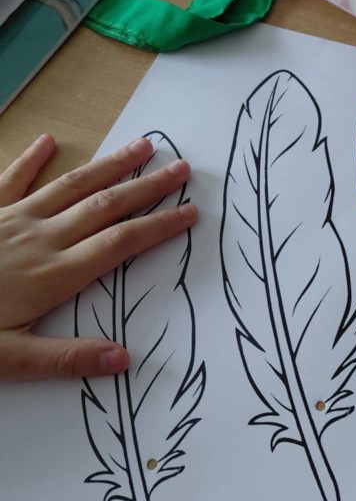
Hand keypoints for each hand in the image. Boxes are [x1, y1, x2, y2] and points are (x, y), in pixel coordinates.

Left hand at [0, 134, 196, 380]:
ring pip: (71, 184)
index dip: (160, 226)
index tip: (191, 211)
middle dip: (148, 187)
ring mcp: (11, 219)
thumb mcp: (9, 360)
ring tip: (140, 145)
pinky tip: (48, 141)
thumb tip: (124, 359)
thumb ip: (67, 358)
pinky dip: (32, 159)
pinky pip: (12, 178)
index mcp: (53, 274)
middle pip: (106, 205)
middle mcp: (40, 238)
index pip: (121, 243)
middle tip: (183, 167)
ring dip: (108, 164)